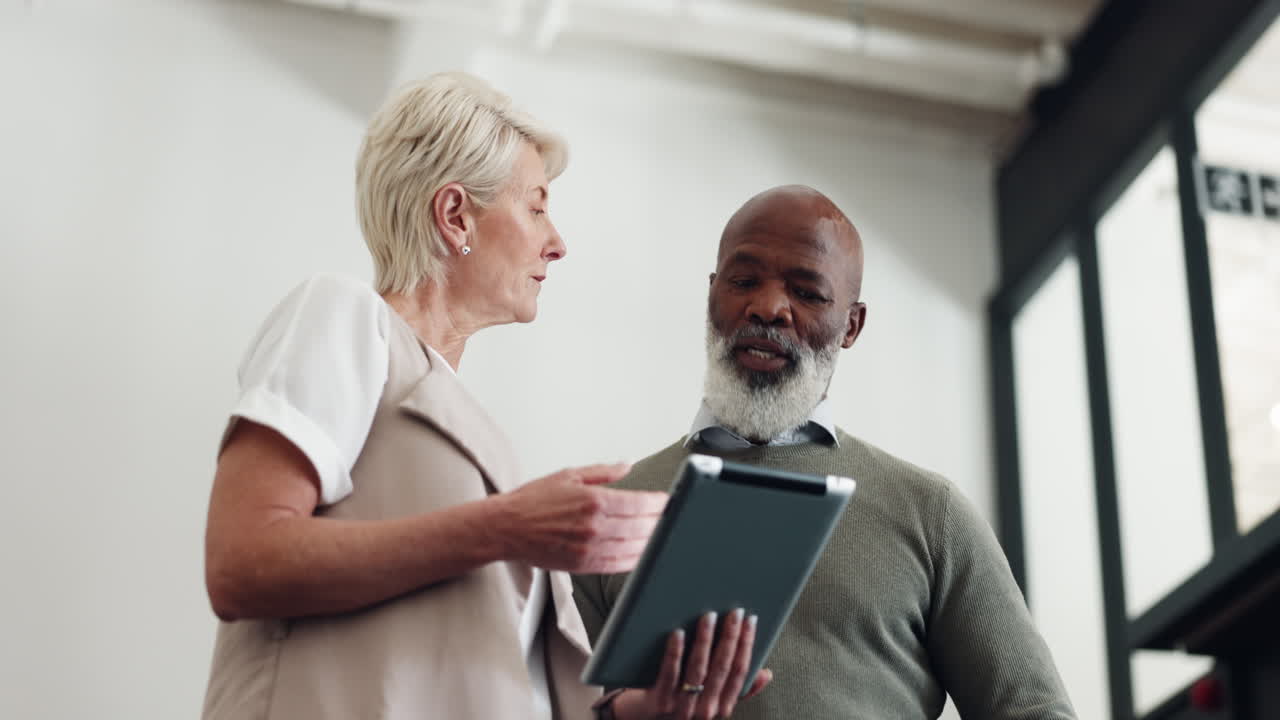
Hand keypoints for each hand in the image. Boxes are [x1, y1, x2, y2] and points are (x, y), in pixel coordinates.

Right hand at [493, 463, 667, 573]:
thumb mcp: (569, 475)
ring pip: (634, 548)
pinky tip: (642, 552)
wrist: (507, 528)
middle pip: (641, 526)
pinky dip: (635, 559)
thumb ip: (603, 472)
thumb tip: (627, 464)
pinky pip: (618, 564)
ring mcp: (590, 548)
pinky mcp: (584, 565)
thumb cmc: (533, 501)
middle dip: (659, 521)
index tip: (667, 500)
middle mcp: (594, 526)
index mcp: (593, 501)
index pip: (638, 503)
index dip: (658, 503)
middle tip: (669, 516)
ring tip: (660, 533)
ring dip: (651, 541)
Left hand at [614, 609, 771, 719]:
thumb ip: (739, 690)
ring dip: (705, 640)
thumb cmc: (682, 708)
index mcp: (722, 706)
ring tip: (709, 616)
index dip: (747, 644)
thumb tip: (765, 673)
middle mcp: (706, 709)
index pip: (740, 671)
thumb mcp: (714, 703)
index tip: (750, 620)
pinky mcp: (660, 703)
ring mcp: (683, 707)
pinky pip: (669, 675)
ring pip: (699, 668)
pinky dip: (675, 653)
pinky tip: (677, 633)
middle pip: (722, 667)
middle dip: (730, 636)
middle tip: (734, 611)